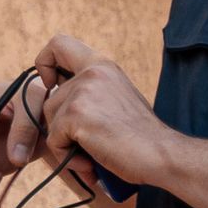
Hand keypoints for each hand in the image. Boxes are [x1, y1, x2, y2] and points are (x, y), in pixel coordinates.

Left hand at [37, 33, 167, 188]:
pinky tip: (91, 165)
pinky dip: (67, 158)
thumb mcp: (117, 97)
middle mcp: (91, 72)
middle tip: (86, 146)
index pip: (59, 43)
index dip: (46, 62)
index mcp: (102, 65)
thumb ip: (93, 90)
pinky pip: (53, 140)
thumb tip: (57, 93)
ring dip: (66, 145)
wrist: (161, 154)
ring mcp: (83, 91)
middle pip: (50, 98)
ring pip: (51, 121)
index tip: (51, 85)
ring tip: (93, 158)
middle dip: (62, 127)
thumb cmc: (142, 136)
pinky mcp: (76, 114)